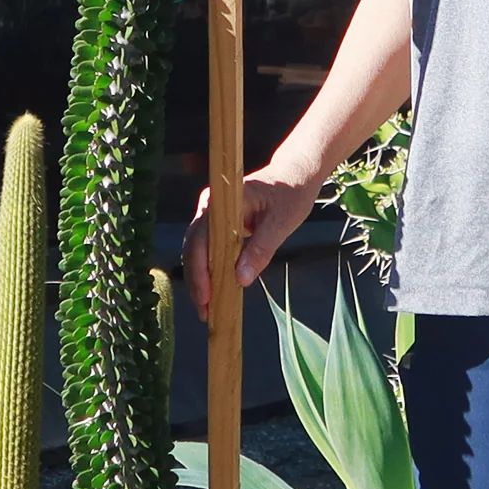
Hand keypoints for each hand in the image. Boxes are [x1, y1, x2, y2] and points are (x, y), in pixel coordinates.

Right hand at [181, 163, 324, 320]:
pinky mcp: (216, 223)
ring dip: (200, 278)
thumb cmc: (290, 195)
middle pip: (193, 247)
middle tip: (205, 312)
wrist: (294, 175)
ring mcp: (211, 214)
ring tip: (208, 308)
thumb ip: (261, 250)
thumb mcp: (280, 223)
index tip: (206, 297)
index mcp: (223, 201)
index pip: (201, 239)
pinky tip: (214, 291)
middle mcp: (210, 206)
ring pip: (197, 250)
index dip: (199, 270)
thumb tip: (241, 279)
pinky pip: (206, 248)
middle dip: (197, 281)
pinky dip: (209, 270)